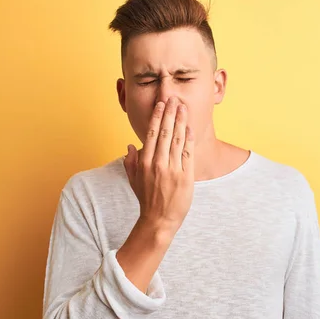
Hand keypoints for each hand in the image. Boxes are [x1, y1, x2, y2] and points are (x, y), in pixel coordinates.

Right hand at [123, 96, 194, 236]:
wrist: (159, 220)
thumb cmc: (146, 200)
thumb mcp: (133, 180)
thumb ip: (130, 162)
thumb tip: (129, 145)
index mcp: (144, 163)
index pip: (152, 134)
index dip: (157, 117)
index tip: (161, 105)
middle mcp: (158, 163)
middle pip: (165, 132)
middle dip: (170, 113)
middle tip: (174, 99)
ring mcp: (172, 169)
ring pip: (177, 140)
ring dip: (181, 121)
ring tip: (183, 108)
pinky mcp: (185, 176)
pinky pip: (188, 153)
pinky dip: (188, 139)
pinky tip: (190, 127)